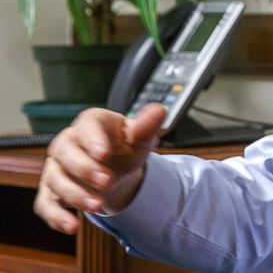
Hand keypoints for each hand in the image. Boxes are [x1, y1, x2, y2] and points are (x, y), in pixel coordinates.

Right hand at [34, 104, 166, 233]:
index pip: (87, 125)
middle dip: (84, 168)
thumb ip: (148, 126)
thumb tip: (160, 111)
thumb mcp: (141, 137)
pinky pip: (46, 203)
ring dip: (75, 194)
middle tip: (107, 182)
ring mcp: (56, 167)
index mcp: (91, 124)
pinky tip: (71, 227)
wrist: (116, 168)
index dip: (93, 139)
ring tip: (98, 206)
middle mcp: (68, 142)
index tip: (104, 153)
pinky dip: (56, 216)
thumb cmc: (126, 147)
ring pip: (55, 180)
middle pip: (65, 152)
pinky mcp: (51, 190)